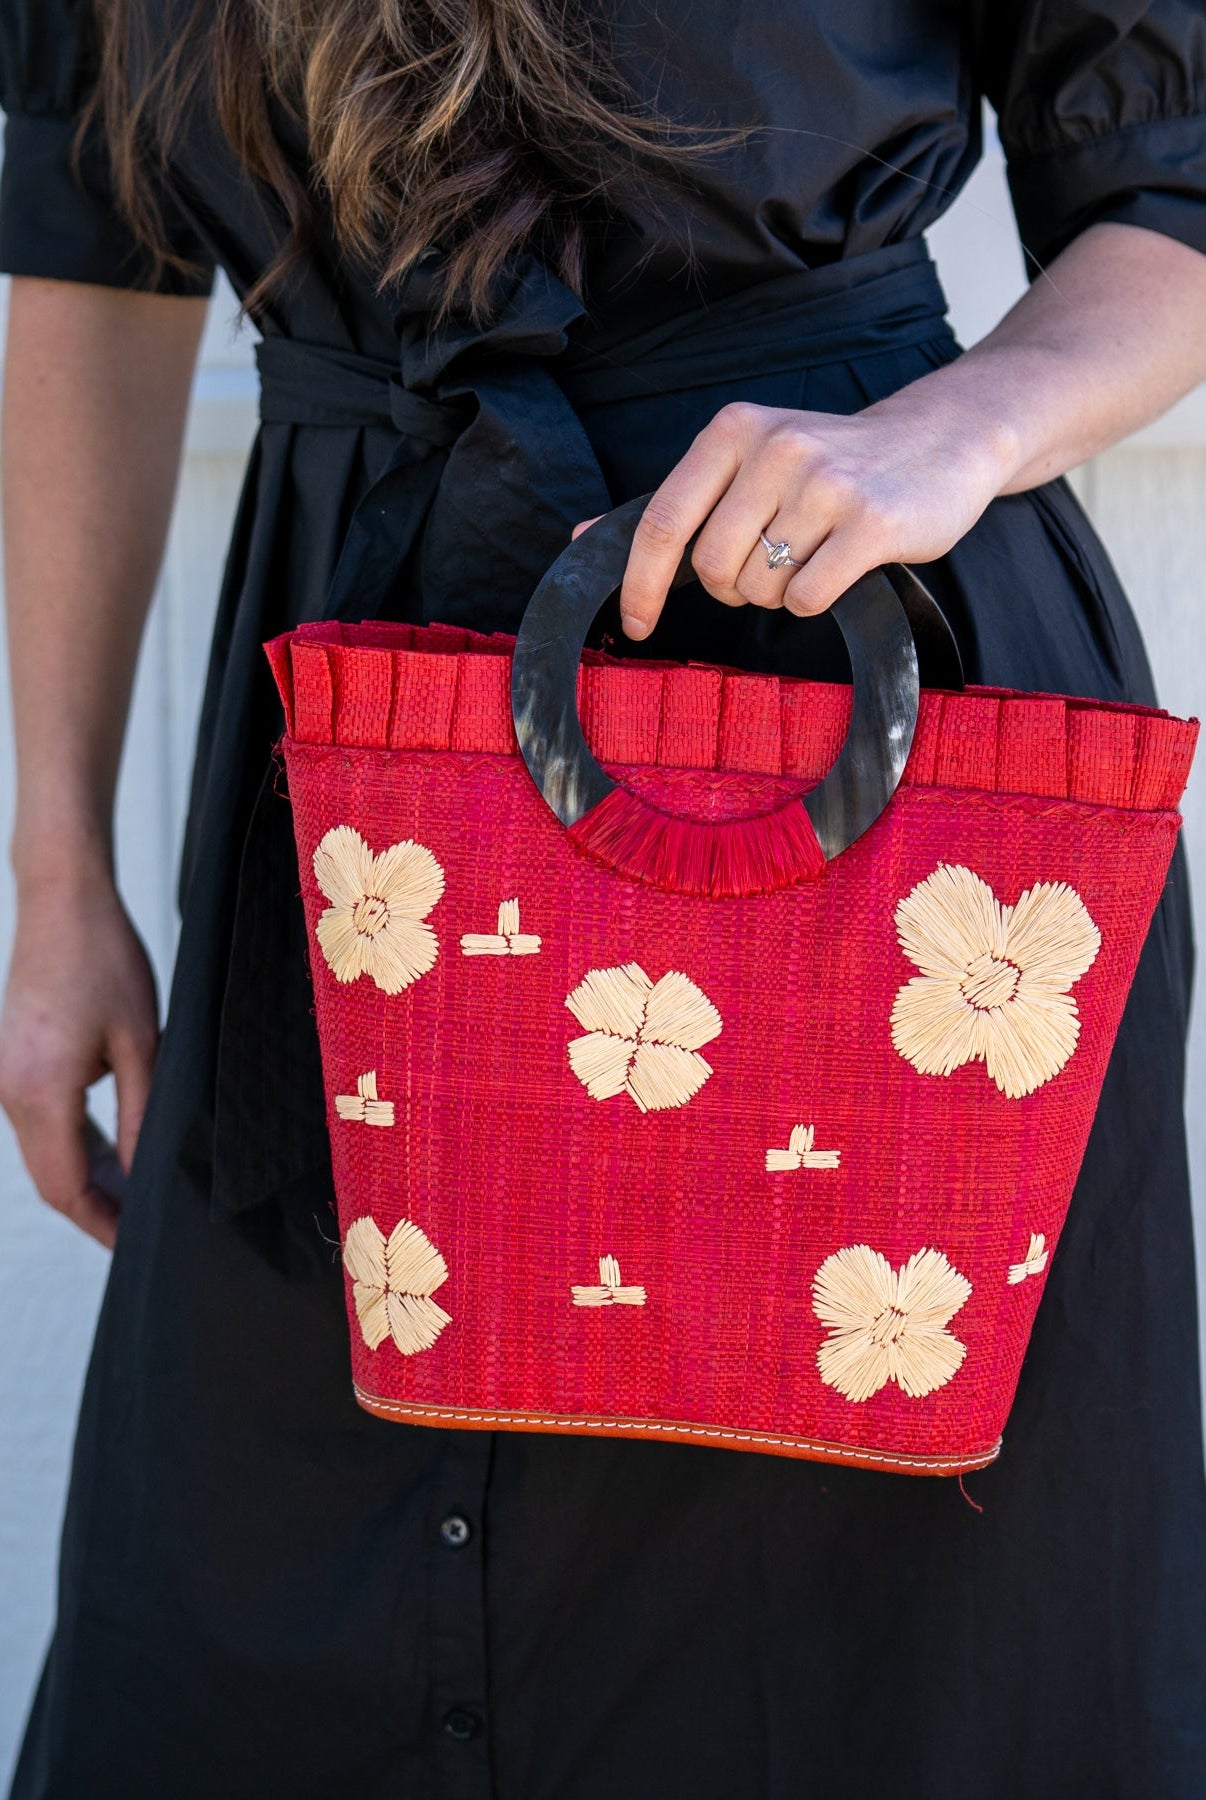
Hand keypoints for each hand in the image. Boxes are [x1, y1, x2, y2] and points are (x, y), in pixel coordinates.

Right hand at [0, 870, 159, 1246]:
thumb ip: (141, 1115)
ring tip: (135, 1194)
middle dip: (94, 1209)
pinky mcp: (9, 1061)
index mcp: (41, 1091)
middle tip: (140, 1227)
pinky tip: (111, 1149)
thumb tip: (144, 1172)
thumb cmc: (103, 959)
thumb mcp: (141, 1043)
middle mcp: (9, 1091)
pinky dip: (71, 1144)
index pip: (66, 1187)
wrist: (61, 900)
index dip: (101, 1223)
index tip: (134, 1243)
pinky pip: (37, 1122)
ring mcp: (3, 1076)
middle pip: (48, 1179)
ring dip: (84, 1176)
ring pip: (41, 1152)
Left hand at [574, 387, 1015, 639]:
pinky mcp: (872, 523)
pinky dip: (817, 600)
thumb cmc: (833, 464)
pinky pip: (809, 598)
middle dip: (734, 586)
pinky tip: (842, 566)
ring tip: (816, 552)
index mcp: (734, 430)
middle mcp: (776, 449)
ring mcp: (826, 484)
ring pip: (761, 589)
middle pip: (712, 568)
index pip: (662, 522)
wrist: (942, 440)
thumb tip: (581, 538)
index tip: (634, 626)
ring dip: (780, 592)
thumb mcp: (748, 462)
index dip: (639, 585)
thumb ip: (676, 502)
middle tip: (773, 561)